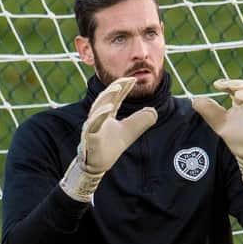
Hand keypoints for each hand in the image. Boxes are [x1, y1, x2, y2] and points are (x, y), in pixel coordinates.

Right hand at [60, 77, 157, 201]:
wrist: (99, 164)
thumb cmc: (111, 146)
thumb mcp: (131, 131)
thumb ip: (141, 120)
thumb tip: (153, 110)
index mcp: (107, 113)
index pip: (115, 97)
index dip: (123, 87)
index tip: (133, 79)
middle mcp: (98, 116)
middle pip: (106, 98)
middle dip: (115, 87)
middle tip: (126, 79)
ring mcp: (92, 125)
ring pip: (97, 107)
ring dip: (107, 96)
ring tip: (118, 87)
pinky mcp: (89, 136)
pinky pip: (93, 123)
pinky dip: (100, 115)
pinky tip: (109, 108)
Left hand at [192, 79, 242, 190]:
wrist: (240, 153)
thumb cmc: (231, 134)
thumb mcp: (216, 121)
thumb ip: (207, 110)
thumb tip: (195, 100)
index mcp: (242, 102)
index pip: (240, 86)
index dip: (231, 83)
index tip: (217, 85)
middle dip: (241, 86)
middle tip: (230, 88)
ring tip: (237, 95)